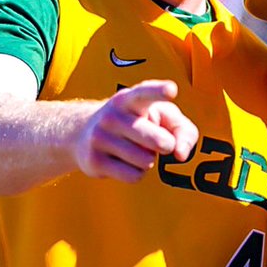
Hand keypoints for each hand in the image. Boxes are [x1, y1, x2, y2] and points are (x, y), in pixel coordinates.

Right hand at [74, 79, 197, 182]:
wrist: (82, 133)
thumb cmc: (137, 122)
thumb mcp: (161, 117)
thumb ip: (184, 130)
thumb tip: (180, 154)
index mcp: (131, 98)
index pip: (145, 93)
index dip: (159, 91)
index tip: (172, 90)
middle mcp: (113, 115)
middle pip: (160, 141)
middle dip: (166, 145)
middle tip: (159, 140)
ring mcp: (100, 137)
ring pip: (147, 161)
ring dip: (148, 160)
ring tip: (134, 148)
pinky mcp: (95, 161)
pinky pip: (134, 176)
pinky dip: (137, 173)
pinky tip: (123, 161)